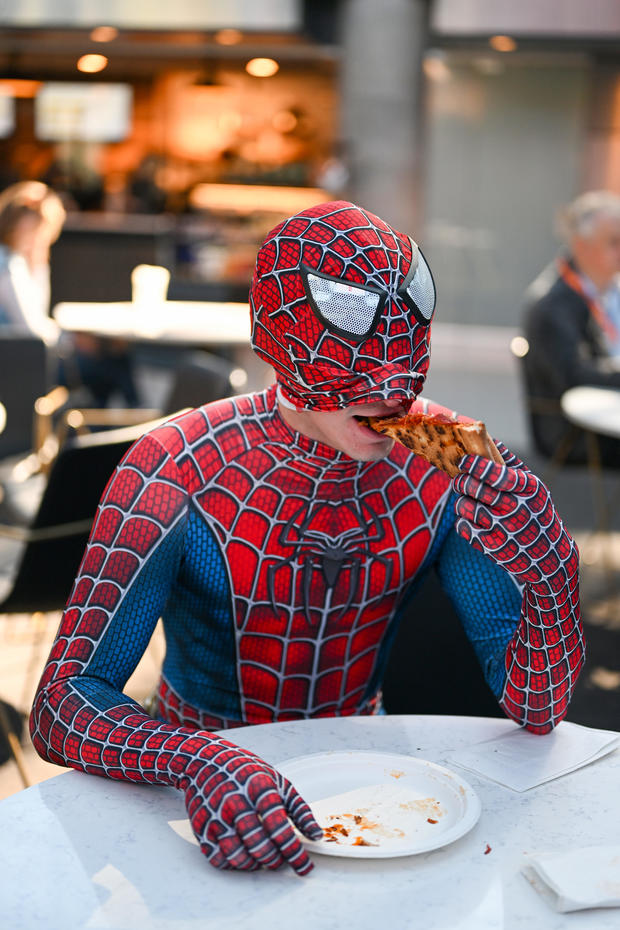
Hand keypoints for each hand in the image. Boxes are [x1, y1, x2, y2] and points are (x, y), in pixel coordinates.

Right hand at [170, 734, 322, 873]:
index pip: (280, 829)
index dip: (294, 852)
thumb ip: (299, 809)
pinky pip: (219, 859)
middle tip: (282, 860)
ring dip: (256, 864)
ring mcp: (216, 816)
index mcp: (259, 789)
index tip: (305, 867)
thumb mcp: (278, 781)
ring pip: (239, 856)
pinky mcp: (201, 828)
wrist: (205, 760)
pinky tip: (244, 855)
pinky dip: (234, 864)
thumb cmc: (247, 772)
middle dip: (276, 860)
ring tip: (264, 858)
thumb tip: (316, 836)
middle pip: (260, 846)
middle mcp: (236, 802)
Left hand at [452, 442, 577, 593]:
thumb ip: (512, 464)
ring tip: (470, 500)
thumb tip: (491, 440)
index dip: (474, 465)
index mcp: (528, 490)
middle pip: (474, 488)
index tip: (462, 461)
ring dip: (462, 500)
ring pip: (464, 506)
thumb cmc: (537, 513)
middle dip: (461, 481)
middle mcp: (515, 509)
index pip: (494, 473)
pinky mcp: (490, 546)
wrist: (549, 556)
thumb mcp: (533, 488)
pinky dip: (464, 521)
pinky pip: (463, 526)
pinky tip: (475, 520)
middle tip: (459, 479)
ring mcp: (502, 529)